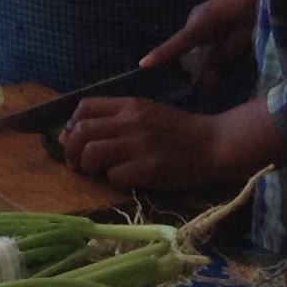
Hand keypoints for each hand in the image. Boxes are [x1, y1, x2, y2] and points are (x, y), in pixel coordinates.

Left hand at [64, 98, 232, 192]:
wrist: (215, 144)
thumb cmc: (180, 131)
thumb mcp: (147, 113)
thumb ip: (116, 120)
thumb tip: (76, 134)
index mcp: (130, 105)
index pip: (84, 107)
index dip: (71, 125)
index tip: (75, 140)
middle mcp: (130, 121)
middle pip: (81, 132)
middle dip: (72, 151)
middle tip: (78, 165)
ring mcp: (139, 145)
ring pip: (92, 154)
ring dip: (88, 168)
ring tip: (98, 174)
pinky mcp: (149, 168)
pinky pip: (114, 176)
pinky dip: (113, 182)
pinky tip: (124, 182)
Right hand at [143, 0, 258, 90]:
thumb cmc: (260, 7)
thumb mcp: (245, 37)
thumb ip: (223, 60)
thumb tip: (201, 83)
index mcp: (203, 21)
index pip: (178, 43)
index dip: (161, 55)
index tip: (143, 65)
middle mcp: (197, 18)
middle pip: (186, 49)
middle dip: (193, 68)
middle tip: (210, 84)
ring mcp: (203, 16)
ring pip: (198, 47)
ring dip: (208, 59)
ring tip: (231, 62)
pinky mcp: (212, 17)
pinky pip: (206, 40)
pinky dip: (214, 50)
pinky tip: (234, 51)